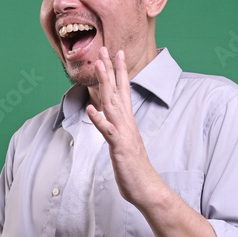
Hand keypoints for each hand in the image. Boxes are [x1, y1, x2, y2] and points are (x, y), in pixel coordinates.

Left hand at [86, 47, 158, 206]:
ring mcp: (124, 134)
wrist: (146, 187)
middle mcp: (127, 123)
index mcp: (127, 121)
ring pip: (113, 105)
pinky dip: (100, 120)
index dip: (119, 71)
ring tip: (98, 67)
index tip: (115, 52)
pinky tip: (91, 109)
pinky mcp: (120, 147)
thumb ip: (117, 130)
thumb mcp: (124, 144)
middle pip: (117, 91)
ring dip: (105, 84)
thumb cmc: (134, 168)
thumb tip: (110, 121)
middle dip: (110, 69)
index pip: (123, 90)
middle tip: (105, 48)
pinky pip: (109, 132)